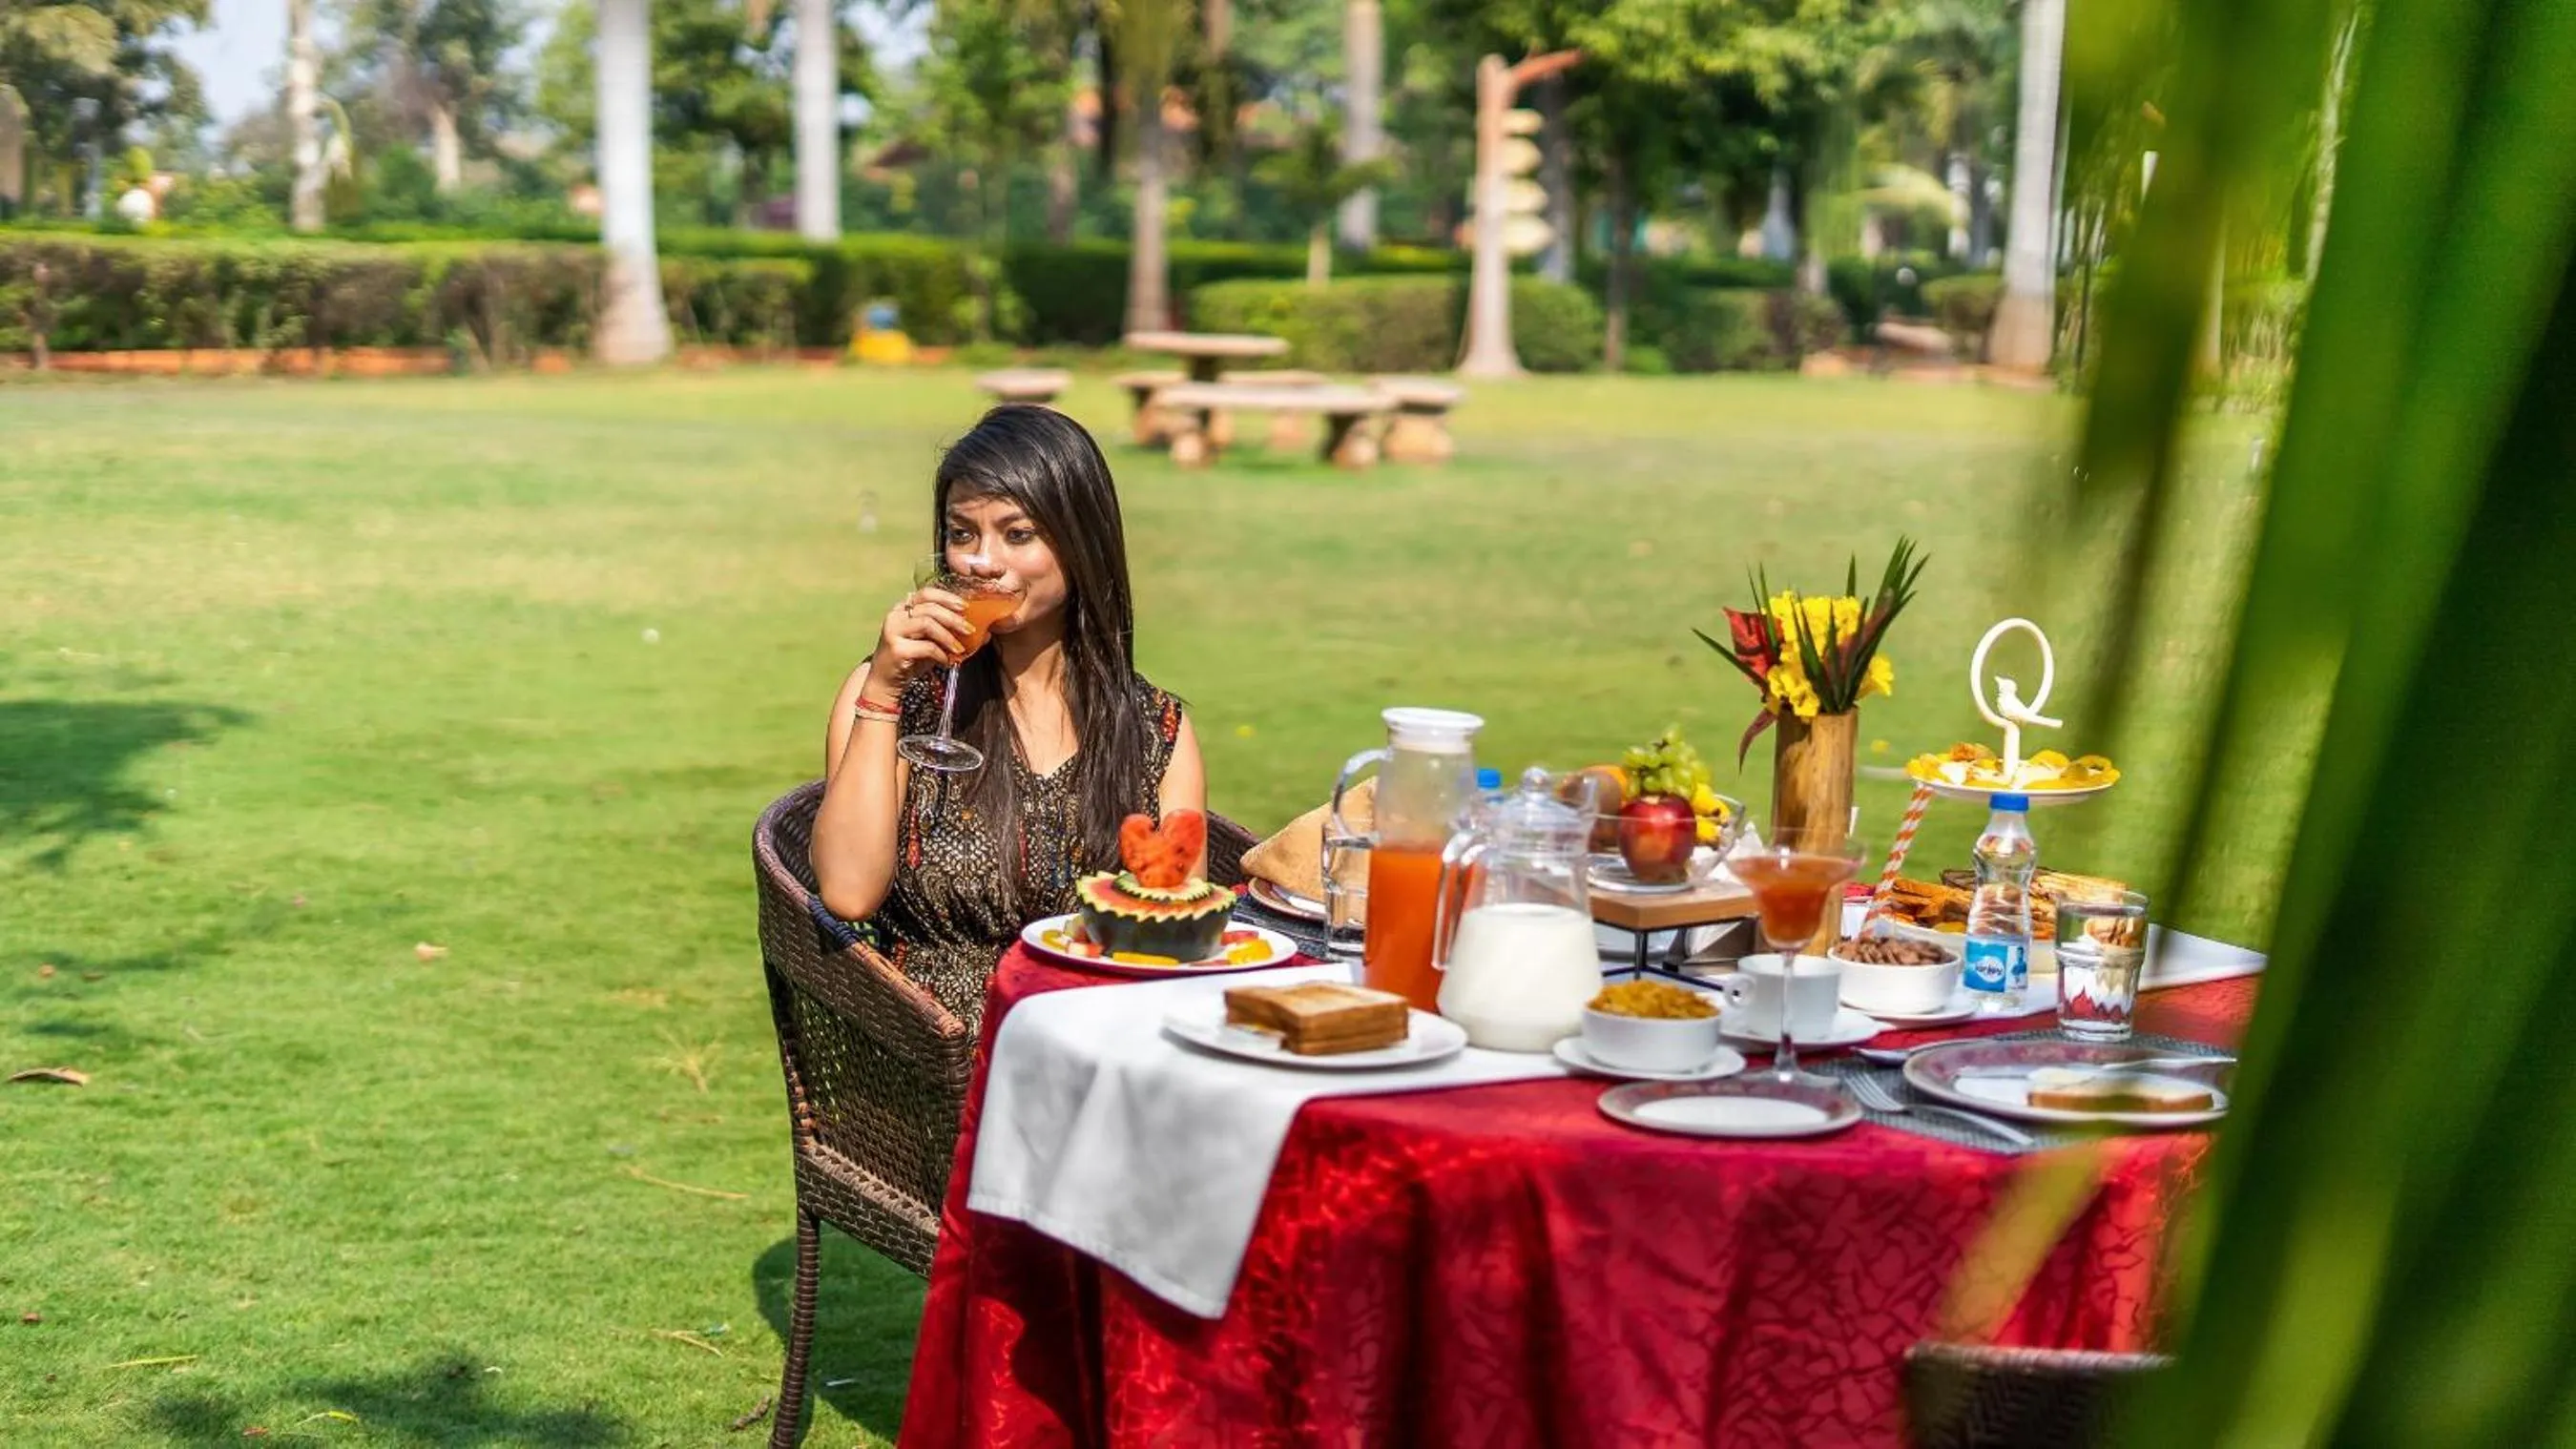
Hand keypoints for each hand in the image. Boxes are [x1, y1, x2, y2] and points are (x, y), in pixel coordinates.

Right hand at [866, 584, 970, 698]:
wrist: (886, 681)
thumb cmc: (911, 659)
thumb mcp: (931, 641)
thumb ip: (950, 633)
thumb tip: (984, 633)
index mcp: (903, 608)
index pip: (926, 593)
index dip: (947, 597)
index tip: (965, 607)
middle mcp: (895, 615)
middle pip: (929, 607)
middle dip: (953, 618)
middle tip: (970, 630)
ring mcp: (893, 631)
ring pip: (927, 623)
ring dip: (948, 636)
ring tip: (960, 648)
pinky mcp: (896, 649)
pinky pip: (926, 646)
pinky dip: (941, 654)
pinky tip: (947, 661)